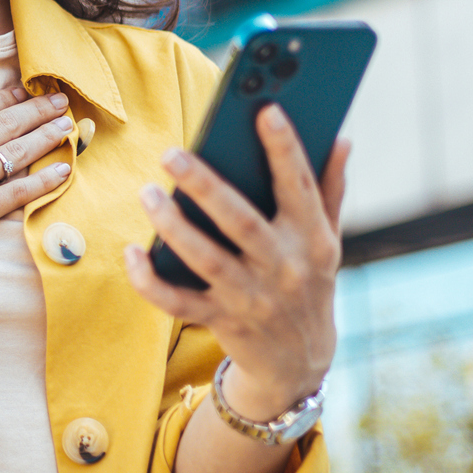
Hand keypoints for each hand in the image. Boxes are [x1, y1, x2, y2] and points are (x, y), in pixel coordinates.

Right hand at [0, 67, 74, 256]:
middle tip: (61, 101)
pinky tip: (63, 170)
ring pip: (19, 153)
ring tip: (68, 127)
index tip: (25, 90)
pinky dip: (43, 182)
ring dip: (45, 137)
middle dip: (36, 111)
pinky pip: (19, 193)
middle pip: (8, 125)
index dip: (6, 97)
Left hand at [123, 105, 349, 419]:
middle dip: (205, 186)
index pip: (299, 186)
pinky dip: (150, 280)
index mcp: (312, 239)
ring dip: (172, 226)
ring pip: (205, 259)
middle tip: (170, 153)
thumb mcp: (327, 240)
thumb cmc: (308, 282)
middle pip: (241, 221)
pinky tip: (132, 252)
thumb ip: (330, 189)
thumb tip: (341, 138)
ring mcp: (251, 297)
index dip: (285, 148)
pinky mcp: (221, 321)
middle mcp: (283, 267)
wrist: (300, 362)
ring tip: (147, 193)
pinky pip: (177, 301)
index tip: (265, 110)